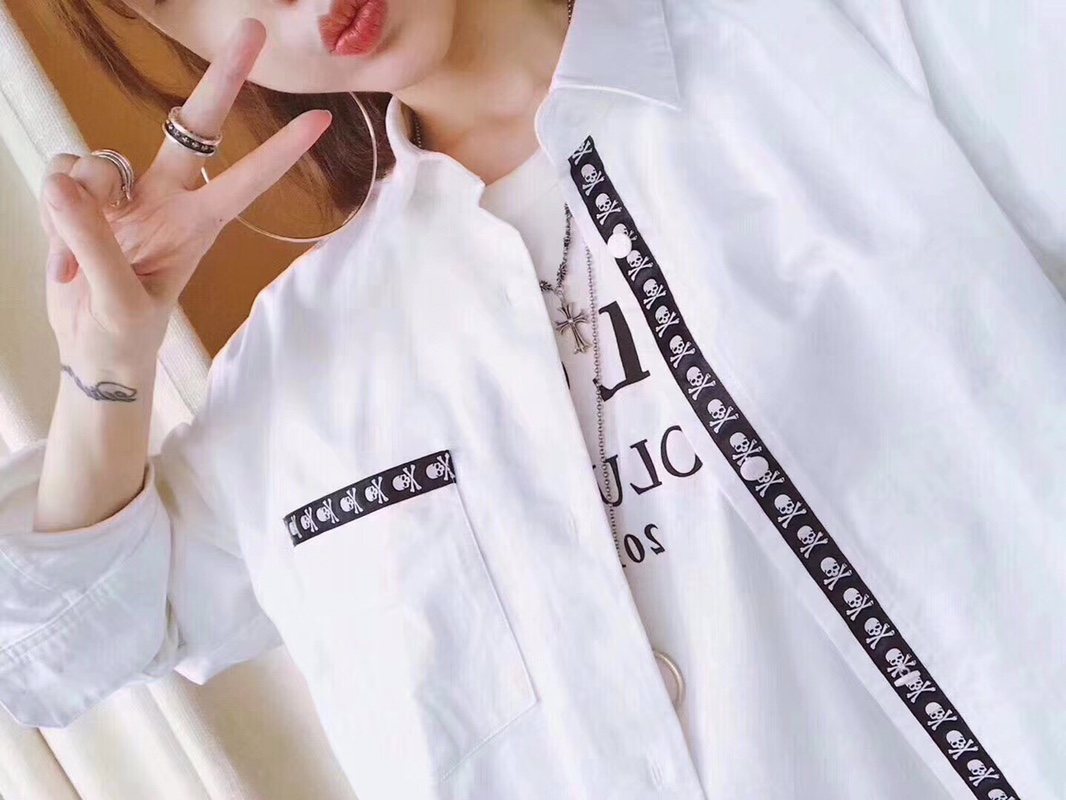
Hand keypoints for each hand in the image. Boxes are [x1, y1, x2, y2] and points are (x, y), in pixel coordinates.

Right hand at [38, 16, 331, 370]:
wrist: (92, 351)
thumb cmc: (123, 335)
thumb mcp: (119, 304)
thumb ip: (95, 245)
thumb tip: (66, 184)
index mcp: (195, 228)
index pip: (245, 182)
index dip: (279, 151)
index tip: (320, 120)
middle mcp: (166, 200)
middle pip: (194, 126)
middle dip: (222, 78)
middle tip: (254, 28)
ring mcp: (123, 195)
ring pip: (98, 156)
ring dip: (81, 195)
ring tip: (77, 258)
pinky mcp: (81, 195)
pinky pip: (61, 172)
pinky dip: (52, 208)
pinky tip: (63, 255)